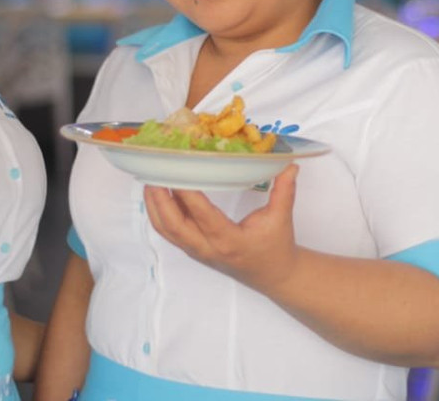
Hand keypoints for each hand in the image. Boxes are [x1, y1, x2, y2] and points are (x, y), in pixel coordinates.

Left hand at [143, 164, 300, 293]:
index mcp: (229, 240)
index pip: (202, 215)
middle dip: (160, 199)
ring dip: (155, 206)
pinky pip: (170, 233)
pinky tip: (159, 195)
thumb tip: (289, 163)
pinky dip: (160, 214)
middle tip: (154, 172)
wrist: (274, 275)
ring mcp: (198, 251)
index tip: (179, 169)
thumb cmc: (276, 246)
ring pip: (167, 230)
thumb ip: (284, 190)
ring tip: (150, 180)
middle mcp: (208, 248)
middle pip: (173, 225)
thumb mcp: (282, 218)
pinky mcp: (195, 250)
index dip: (187, 193)